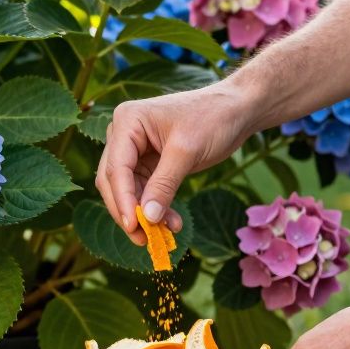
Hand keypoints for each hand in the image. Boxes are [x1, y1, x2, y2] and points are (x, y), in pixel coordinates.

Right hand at [95, 84, 251, 244]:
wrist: (235, 109)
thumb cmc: (213, 118)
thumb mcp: (187, 152)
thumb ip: (164, 184)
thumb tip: (147, 218)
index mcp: (128, 122)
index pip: (116, 167)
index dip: (122, 199)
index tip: (133, 226)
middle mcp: (124, 134)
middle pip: (114, 181)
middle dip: (128, 210)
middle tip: (144, 239)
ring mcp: (135, 149)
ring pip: (128, 190)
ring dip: (144, 213)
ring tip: (165, 233)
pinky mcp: (149, 162)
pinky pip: (144, 190)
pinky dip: (155, 207)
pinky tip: (172, 222)